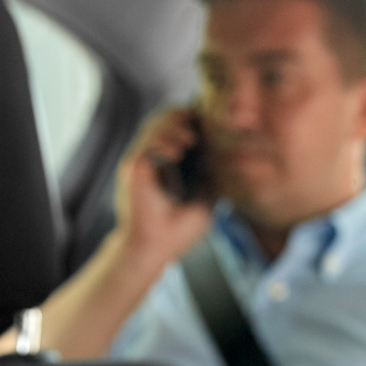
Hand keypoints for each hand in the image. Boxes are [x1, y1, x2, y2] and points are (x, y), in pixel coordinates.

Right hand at [114, 108, 213, 270]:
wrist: (156, 248)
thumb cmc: (179, 230)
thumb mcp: (206, 200)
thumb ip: (213, 179)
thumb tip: (231, 160)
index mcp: (170, 162)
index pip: (178, 128)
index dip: (192, 121)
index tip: (211, 124)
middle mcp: (154, 158)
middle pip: (164, 120)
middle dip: (182, 117)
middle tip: (198, 128)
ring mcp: (143, 161)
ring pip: (154, 126)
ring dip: (173, 127)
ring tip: (189, 140)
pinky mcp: (133, 168)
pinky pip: (146, 144)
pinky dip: (162, 144)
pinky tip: (176, 153)